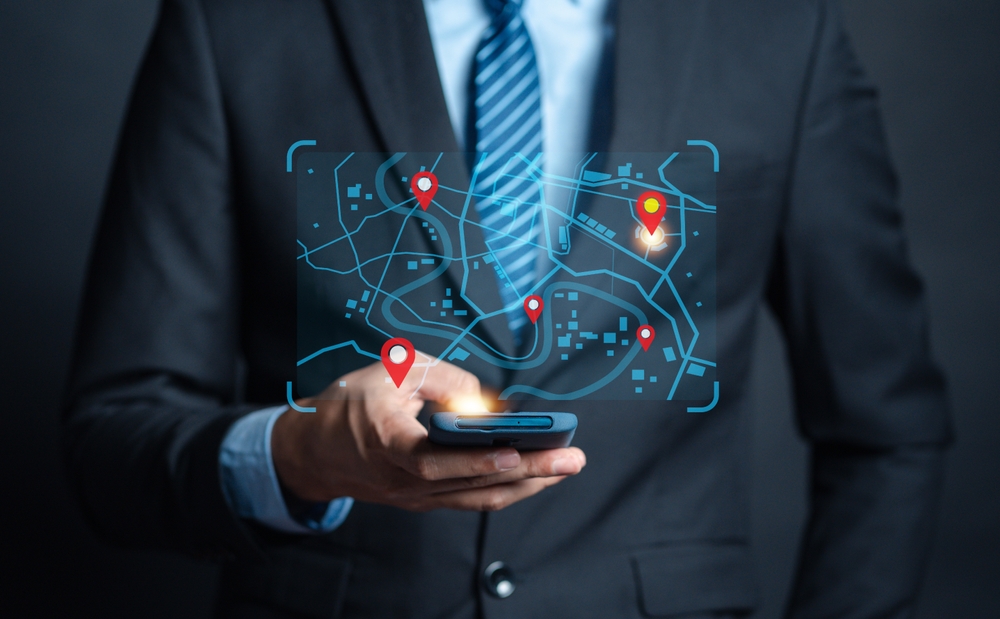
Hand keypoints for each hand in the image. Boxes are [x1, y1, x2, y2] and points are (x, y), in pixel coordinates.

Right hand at [271, 356, 585, 511]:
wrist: (311, 451)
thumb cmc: (349, 406)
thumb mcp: (390, 372)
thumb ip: (443, 380)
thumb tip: (488, 402)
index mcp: (387, 443)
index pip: (435, 460)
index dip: (477, 460)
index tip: (517, 450)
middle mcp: (402, 481)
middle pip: (471, 483)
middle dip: (528, 471)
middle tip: (572, 458)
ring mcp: (413, 497)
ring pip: (477, 497)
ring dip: (526, 484)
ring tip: (565, 466)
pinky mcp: (422, 501)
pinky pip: (469, 499)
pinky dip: (505, 488)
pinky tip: (534, 474)